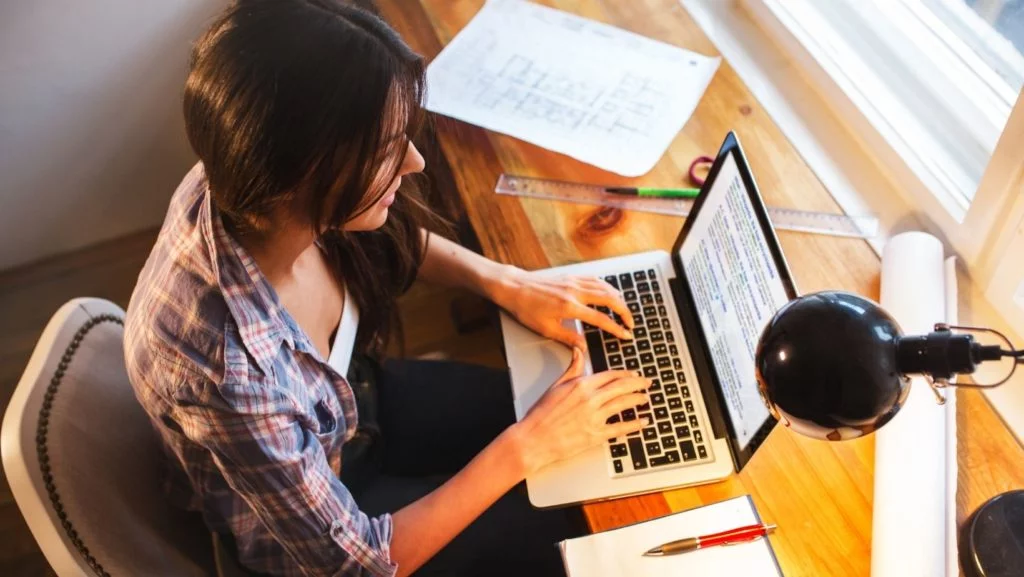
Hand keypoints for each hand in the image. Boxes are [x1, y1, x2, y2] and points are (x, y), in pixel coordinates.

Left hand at [491, 267, 633, 348]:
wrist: (515, 288)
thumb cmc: (527, 309)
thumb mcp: (546, 329)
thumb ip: (568, 338)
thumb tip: (584, 347)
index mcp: (570, 307)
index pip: (601, 319)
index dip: (616, 328)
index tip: (626, 335)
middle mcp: (575, 292)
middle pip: (610, 299)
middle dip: (624, 311)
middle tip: (631, 323)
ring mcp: (574, 282)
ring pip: (605, 287)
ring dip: (618, 298)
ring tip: (624, 310)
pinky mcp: (571, 276)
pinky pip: (595, 279)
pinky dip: (607, 286)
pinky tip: (610, 292)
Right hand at [510, 348, 650, 474]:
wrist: (534, 439)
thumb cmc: (541, 414)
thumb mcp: (556, 386)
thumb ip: (572, 368)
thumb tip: (578, 351)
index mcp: (581, 385)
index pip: (610, 375)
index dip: (625, 373)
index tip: (633, 373)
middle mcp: (590, 399)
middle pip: (622, 387)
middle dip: (638, 384)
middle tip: (647, 383)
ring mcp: (595, 418)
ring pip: (623, 404)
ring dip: (638, 400)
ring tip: (646, 398)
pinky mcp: (596, 435)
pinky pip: (621, 428)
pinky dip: (634, 425)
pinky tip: (643, 422)